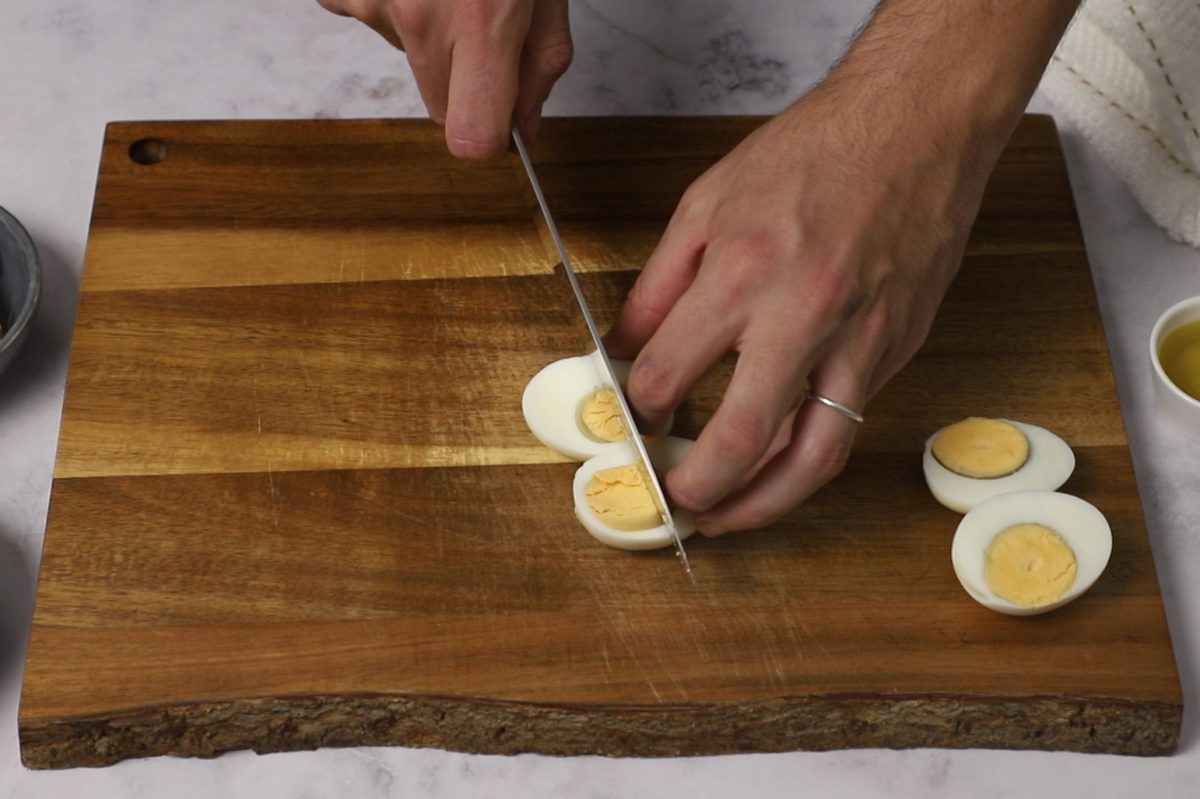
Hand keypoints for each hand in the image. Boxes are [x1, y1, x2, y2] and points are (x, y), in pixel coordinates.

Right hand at [317, 0, 572, 157]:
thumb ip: (540, 64)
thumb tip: (522, 126)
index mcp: (484, 22)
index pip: (470, 135)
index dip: (488, 137)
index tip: (498, 125)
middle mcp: (418, 16)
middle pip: (438, 103)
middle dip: (465, 77)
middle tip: (482, 15)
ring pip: (405, 53)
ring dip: (426, 25)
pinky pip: (368, 11)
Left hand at [605, 80, 995, 535]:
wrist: (917, 126)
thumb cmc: (814, 153)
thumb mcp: (706, 201)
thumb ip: (658, 285)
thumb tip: (623, 347)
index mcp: (741, 272)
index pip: (668, 376)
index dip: (638, 410)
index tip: (632, 419)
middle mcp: (802, 315)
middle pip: (743, 438)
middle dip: (698, 488)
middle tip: (675, 503)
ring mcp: (859, 339)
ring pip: (813, 456)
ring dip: (764, 505)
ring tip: (728, 518)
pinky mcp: (896, 349)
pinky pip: (849, 422)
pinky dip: (808, 455)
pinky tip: (779, 462)